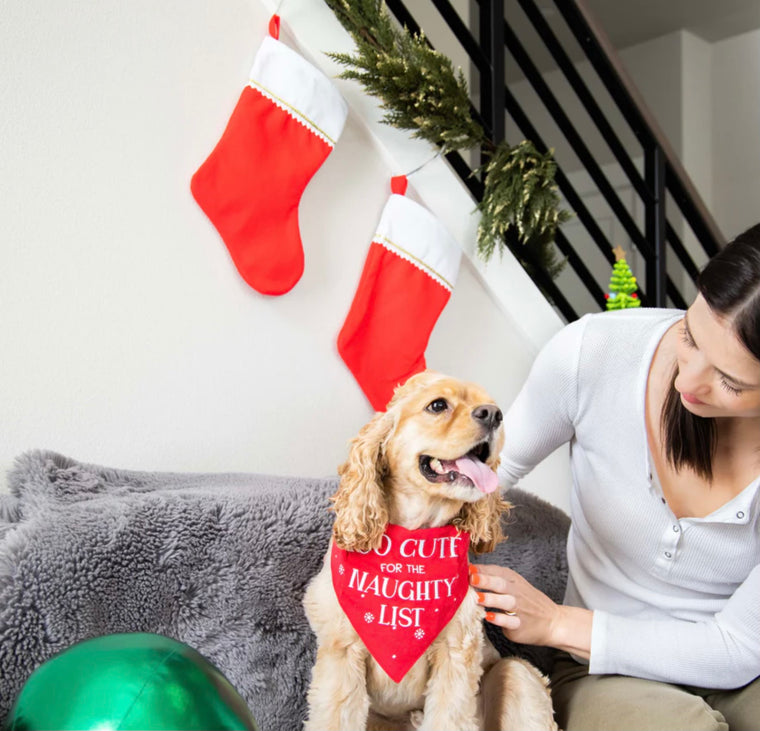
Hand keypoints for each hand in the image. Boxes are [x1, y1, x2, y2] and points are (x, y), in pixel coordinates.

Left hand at [469, 564, 591, 657]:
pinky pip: (510, 621)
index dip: (482, 569)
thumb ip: (493, 577)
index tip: (467, 567)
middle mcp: (516, 592)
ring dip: (490, 599)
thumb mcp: (514, 584)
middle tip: (471, 578)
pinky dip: (500, 619)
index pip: (497, 571)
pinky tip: (489, 617)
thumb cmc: (527, 601)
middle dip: (486, 580)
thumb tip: (468, 569)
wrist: (553, 621)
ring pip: (505, 602)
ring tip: (477, 598)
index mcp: (513, 580)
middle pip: (501, 584)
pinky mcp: (520, 625)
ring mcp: (519, 609)